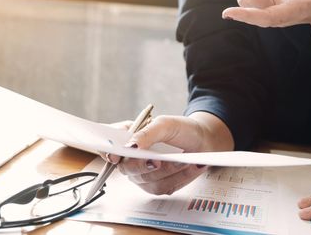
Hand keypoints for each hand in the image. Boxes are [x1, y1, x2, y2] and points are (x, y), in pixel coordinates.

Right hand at [103, 112, 233, 194]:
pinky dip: (180, 177)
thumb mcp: (165, 124)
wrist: (203, 140)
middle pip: (128, 169)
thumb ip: (147, 133)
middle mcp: (132, 160)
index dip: (107, 153)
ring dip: (168, 171)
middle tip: (157, 161)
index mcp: (128, 140)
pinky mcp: (159, 186)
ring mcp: (144, 176)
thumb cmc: (181, 129)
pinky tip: (191, 167)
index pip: (109, 148)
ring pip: (148, 180)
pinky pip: (164, 187)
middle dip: (143, 166)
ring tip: (185, 160)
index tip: (114, 156)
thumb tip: (130, 145)